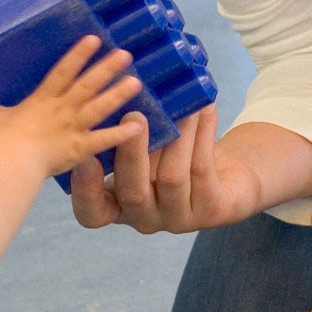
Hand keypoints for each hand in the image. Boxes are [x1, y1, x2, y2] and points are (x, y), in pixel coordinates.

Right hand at [0, 36, 141, 178]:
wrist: (11, 162)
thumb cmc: (3, 141)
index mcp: (43, 99)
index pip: (63, 70)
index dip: (79, 54)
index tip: (95, 38)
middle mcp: (61, 108)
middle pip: (87, 84)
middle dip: (107, 68)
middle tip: (126, 53)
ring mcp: (72, 127)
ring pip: (99, 106)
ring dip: (118, 94)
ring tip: (137, 82)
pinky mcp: (80, 147)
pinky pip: (103, 139)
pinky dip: (121, 133)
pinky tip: (138, 125)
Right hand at [67, 102, 263, 234]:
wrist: (226, 175)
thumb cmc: (173, 155)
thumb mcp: (145, 148)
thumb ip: (127, 135)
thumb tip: (116, 92)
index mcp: (119, 205)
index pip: (93, 213)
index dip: (86, 191)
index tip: (85, 158)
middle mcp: (145, 218)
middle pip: (132, 193)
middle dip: (132, 154)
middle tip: (135, 117)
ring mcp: (179, 219)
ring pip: (172, 178)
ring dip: (177, 137)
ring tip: (182, 106)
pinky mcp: (212, 211)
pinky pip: (202, 170)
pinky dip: (202, 136)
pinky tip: (205, 110)